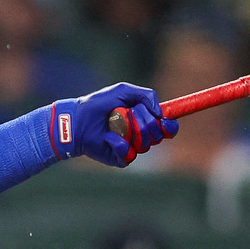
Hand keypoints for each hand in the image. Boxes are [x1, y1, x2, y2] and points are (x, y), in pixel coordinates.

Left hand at [54, 82, 177, 167]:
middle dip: (145, 122)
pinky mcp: (121, 158)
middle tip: (130, 113)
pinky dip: (119, 143)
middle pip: (158, 134)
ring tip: (115, 124)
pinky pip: (129, 154)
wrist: (79, 120)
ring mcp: (132, 148)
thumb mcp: (124, 90)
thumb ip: (146, 95)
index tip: (165, 122)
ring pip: (146, 144)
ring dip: (132, 131)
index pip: (167, 128)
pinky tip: (108, 137)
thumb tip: (160, 113)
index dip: (170, 126)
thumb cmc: (99, 104)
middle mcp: (141, 136)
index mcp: (145, 120)